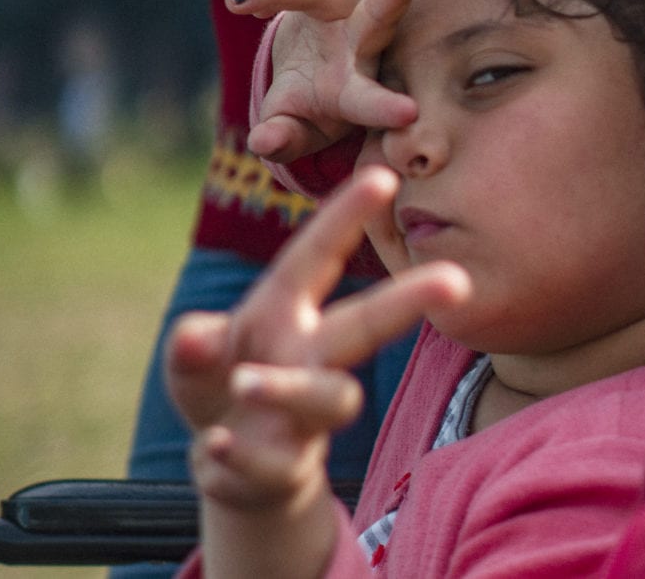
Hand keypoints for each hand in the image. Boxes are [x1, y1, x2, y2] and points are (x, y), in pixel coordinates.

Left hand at [167, 166, 470, 510]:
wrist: (233, 464)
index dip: (346, 217)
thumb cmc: (222, 382)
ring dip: (287, 387)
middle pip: (367, 324)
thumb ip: (189, 345)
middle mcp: (309, 357)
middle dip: (408, 300)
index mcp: (286, 312)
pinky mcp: (284, 468)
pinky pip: (270, 463)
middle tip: (455, 281)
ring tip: (243, 381)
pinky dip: (240, 457)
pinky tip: (215, 447)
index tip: (382, 175)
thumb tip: (194, 341)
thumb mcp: (194, 357)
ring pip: (327, 397)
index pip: (317, 257)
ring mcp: (303, 416)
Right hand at [227, 0, 433, 161]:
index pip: (370, 100)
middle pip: (379, 14)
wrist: (306, 66)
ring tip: (238, 2)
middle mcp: (360, 45)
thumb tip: (262, 144)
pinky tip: (240, 3)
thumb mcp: (294, 130)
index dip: (386, 107)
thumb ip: (283, 140)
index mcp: (357, 92)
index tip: (409, 113)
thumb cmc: (308, 109)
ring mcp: (341, 8)